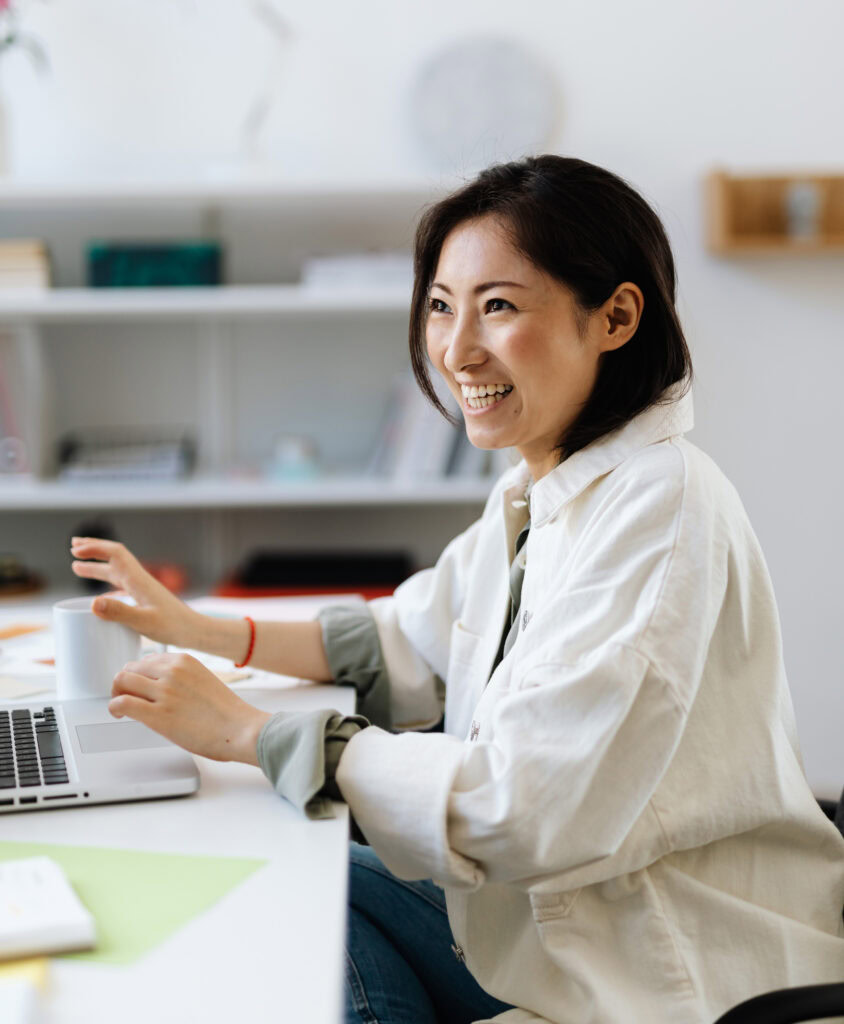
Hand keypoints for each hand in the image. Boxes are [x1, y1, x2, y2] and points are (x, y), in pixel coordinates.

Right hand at [70, 537, 200, 648]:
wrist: (194, 631)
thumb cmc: (173, 626)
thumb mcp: (144, 621)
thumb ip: (119, 612)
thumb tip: (94, 602)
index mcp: (139, 580)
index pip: (116, 553)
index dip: (95, 548)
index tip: (75, 550)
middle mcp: (139, 580)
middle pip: (114, 557)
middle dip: (93, 550)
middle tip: (73, 546)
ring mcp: (142, 589)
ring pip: (116, 572)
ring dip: (97, 566)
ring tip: (76, 566)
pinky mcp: (144, 599)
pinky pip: (121, 586)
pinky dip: (107, 584)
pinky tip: (100, 597)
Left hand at [109, 652, 271, 763]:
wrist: (240, 729)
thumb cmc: (226, 713)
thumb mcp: (203, 680)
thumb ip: (180, 679)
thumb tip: (159, 688)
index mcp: (184, 661)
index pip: (146, 660)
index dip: (138, 675)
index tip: (138, 686)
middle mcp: (172, 671)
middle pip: (130, 668)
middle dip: (124, 683)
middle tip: (126, 697)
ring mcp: (164, 692)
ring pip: (121, 681)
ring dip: (116, 694)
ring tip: (122, 707)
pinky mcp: (158, 714)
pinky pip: (122, 703)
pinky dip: (114, 708)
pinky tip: (120, 715)